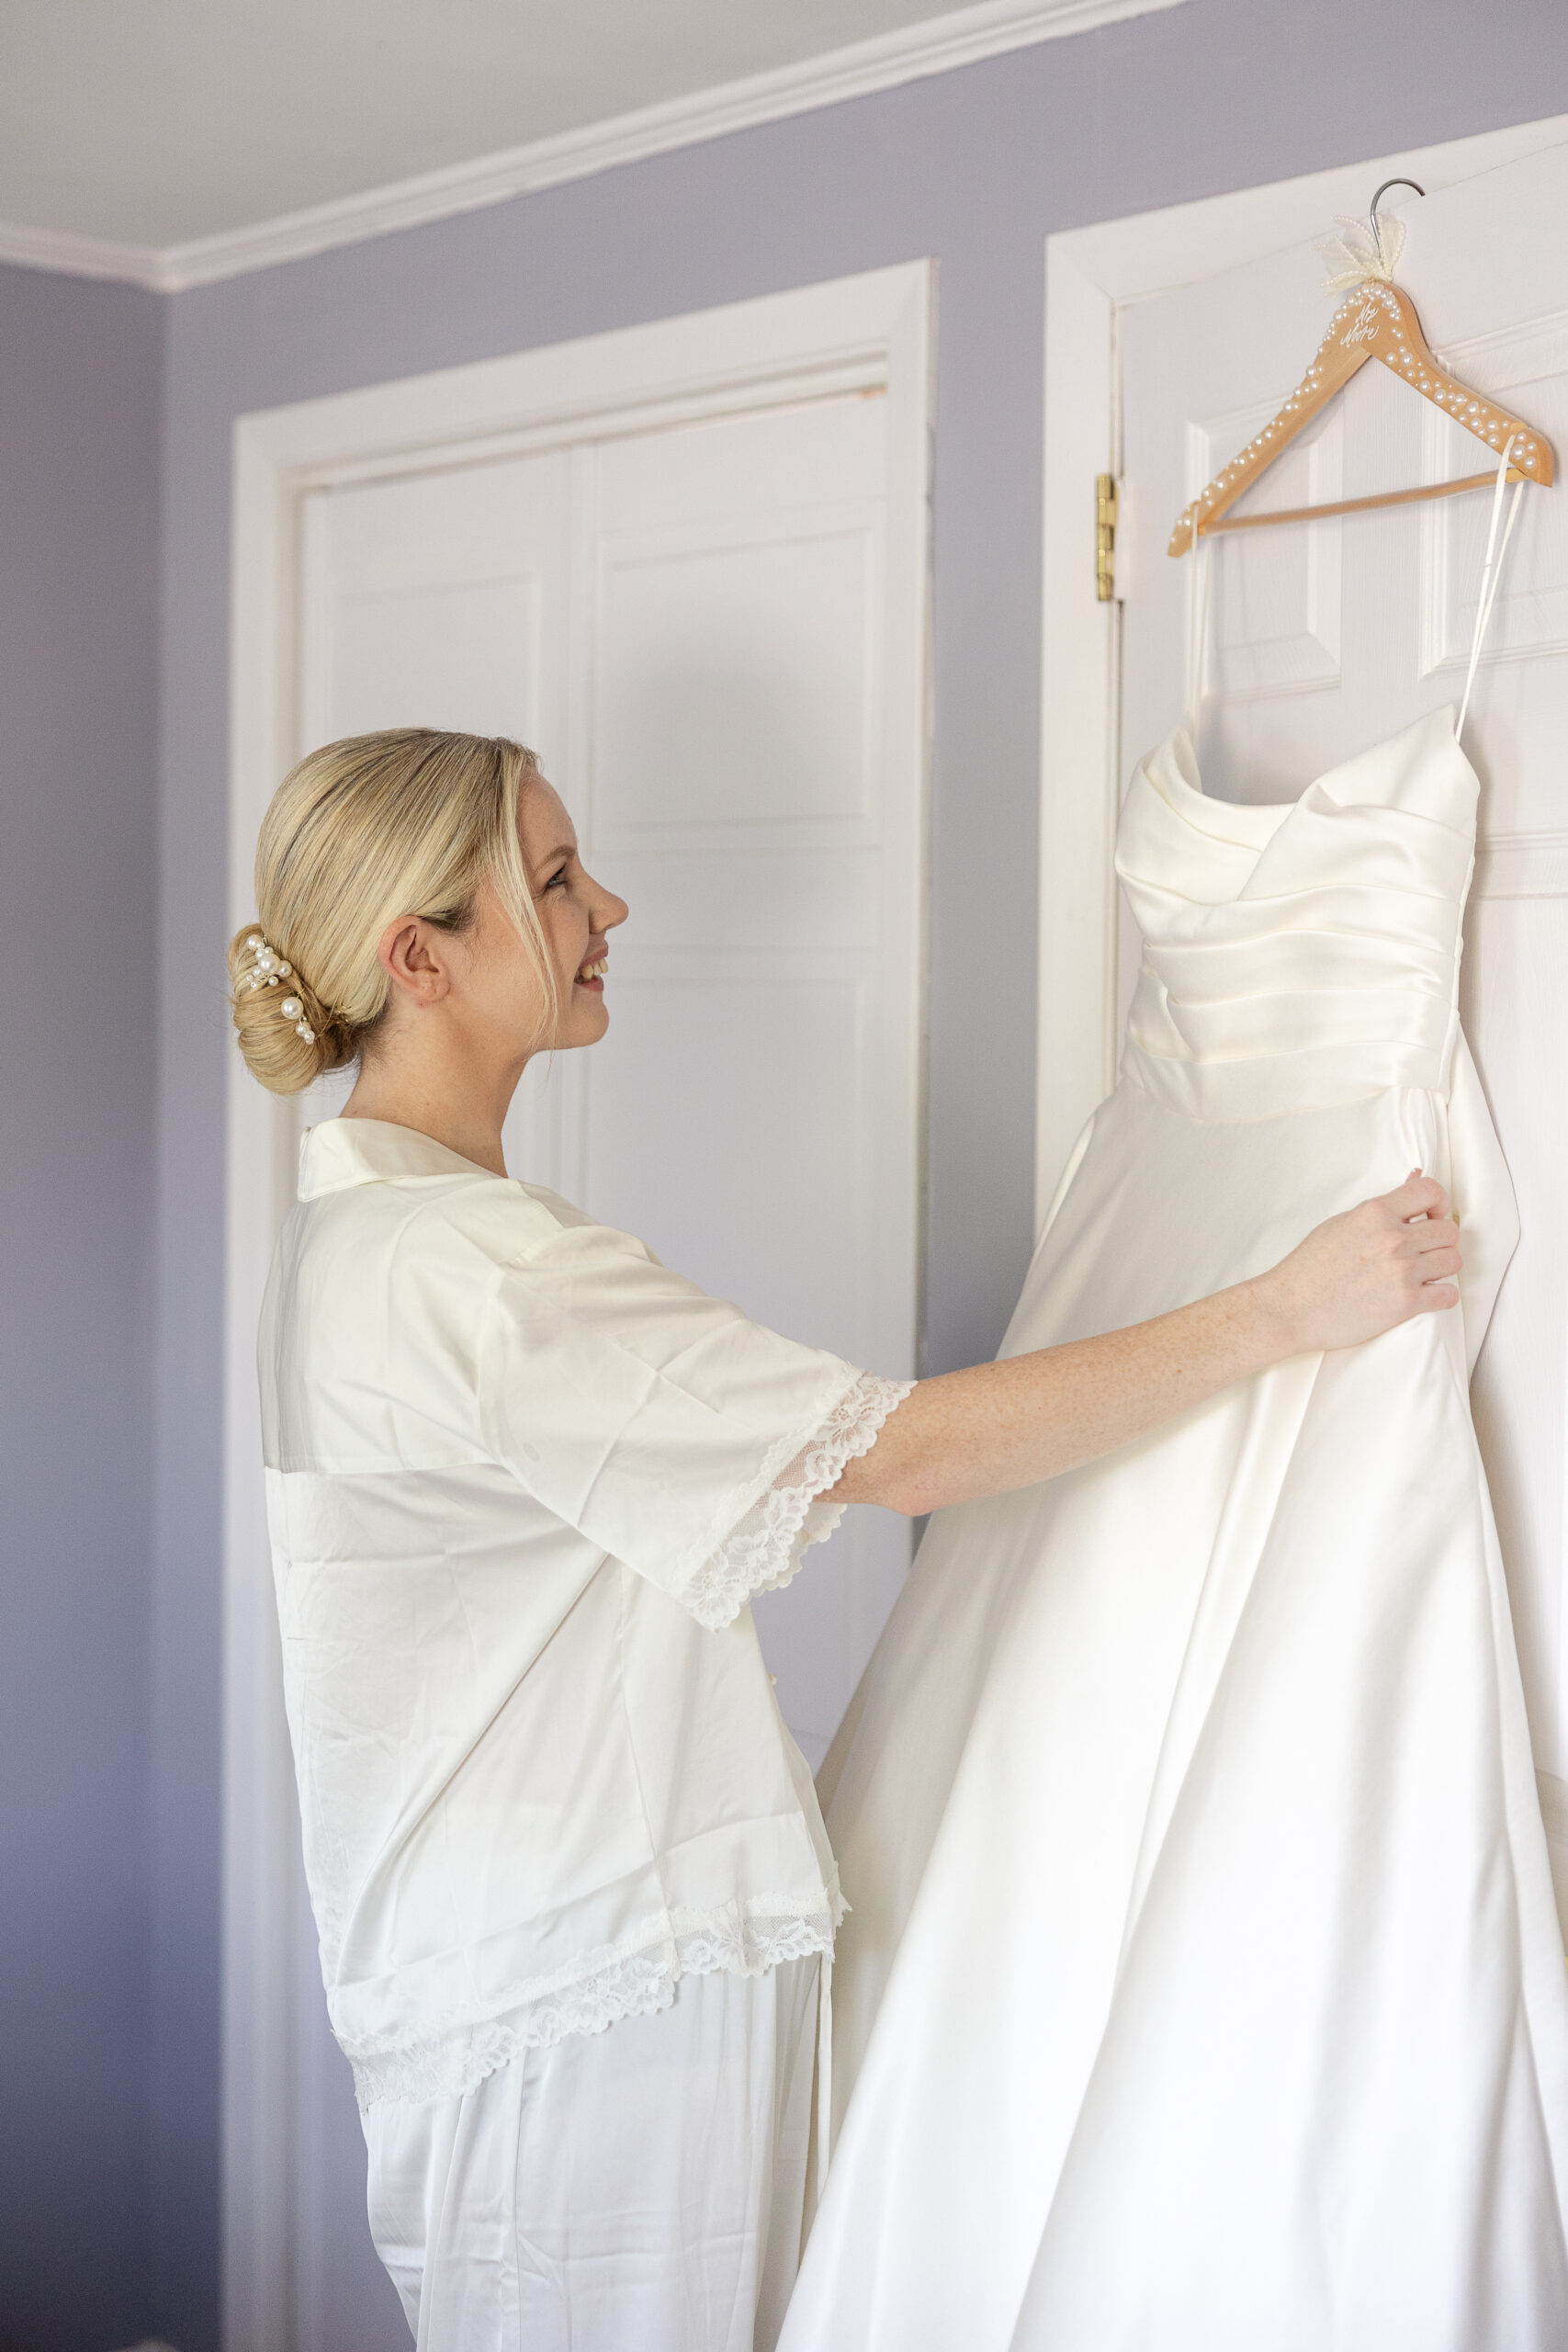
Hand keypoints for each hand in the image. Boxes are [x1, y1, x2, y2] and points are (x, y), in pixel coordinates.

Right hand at [1251, 1171, 1461, 1356]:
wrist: (1290, 1308)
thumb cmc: (1310, 1267)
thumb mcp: (1342, 1223)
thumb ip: (1382, 1207)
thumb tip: (1414, 1178)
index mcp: (1375, 1213)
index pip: (1431, 1191)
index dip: (1438, 1203)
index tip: (1431, 1215)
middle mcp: (1392, 1239)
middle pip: (1448, 1230)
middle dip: (1440, 1240)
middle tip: (1424, 1249)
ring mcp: (1401, 1272)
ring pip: (1453, 1260)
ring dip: (1441, 1267)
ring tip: (1423, 1273)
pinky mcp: (1405, 1304)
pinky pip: (1448, 1295)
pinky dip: (1442, 1296)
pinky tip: (1425, 1294)